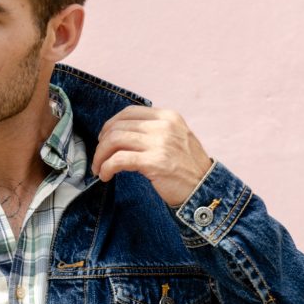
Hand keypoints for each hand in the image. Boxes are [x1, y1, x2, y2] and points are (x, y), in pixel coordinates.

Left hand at [91, 106, 212, 206]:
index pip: (129, 112)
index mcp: (168, 117)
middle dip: (102, 144)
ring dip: (100, 156)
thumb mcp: (175, 138)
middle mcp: (164, 126)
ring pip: (114, 140)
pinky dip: (106, 167)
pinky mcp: (154, 162)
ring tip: (99, 169)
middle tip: (98, 159)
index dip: (110, 125)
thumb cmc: (187, 168)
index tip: (104, 140)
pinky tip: (105, 176)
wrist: (204, 190)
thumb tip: (120, 132)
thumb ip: (154, 130)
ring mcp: (160, 143)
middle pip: (118, 126)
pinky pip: (119, 160)